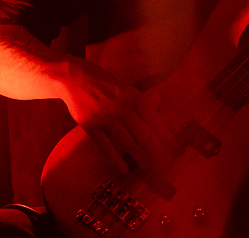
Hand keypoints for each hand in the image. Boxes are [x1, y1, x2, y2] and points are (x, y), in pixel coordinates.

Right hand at [57, 57, 175, 172]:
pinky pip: (106, 146)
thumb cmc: (105, 84)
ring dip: (140, 157)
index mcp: (134, 97)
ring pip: (127, 142)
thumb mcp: (127, 88)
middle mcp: (122, 108)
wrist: (75, 78)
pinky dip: (116, 159)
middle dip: (157, 151)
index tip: (174, 149)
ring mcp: (106, 118)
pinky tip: (125, 169)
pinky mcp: (91, 126)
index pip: (155, 121)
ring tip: (150, 167)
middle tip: (166, 164)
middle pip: (144, 135)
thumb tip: (159, 103)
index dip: (165, 137)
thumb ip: (142, 100)